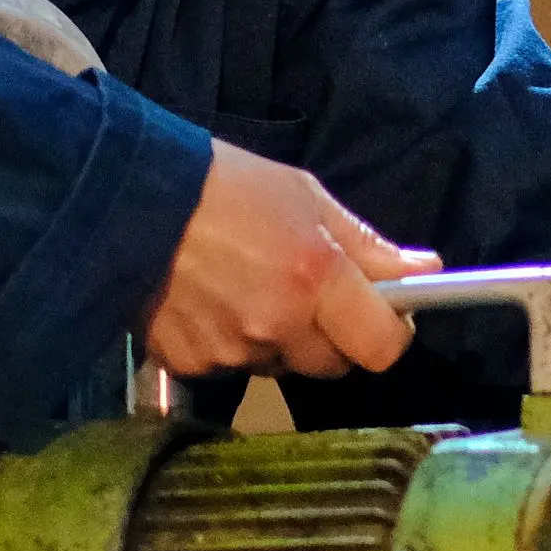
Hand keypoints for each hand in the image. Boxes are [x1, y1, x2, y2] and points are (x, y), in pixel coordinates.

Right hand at [144, 139, 439, 379]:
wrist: (122, 197)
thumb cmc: (222, 183)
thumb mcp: (303, 195)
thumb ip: (366, 244)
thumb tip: (428, 269)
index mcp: (316, 277)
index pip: (383, 347)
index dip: (386, 331)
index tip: (375, 312)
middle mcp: (278, 323)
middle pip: (332, 363)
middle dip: (328, 334)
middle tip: (300, 289)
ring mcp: (232, 351)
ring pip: (280, 365)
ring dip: (276, 338)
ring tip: (242, 287)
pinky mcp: (190, 365)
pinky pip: (231, 367)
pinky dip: (228, 343)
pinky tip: (207, 301)